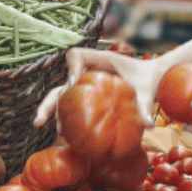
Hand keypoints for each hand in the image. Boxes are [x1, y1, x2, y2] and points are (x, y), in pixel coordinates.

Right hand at [33, 44, 165, 127]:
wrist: (151, 79)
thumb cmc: (147, 80)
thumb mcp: (147, 92)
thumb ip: (145, 106)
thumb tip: (149, 125)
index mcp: (101, 60)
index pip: (76, 55)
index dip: (71, 68)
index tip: (74, 83)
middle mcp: (89, 71)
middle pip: (62, 81)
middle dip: (50, 100)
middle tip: (40, 120)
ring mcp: (86, 85)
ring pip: (62, 96)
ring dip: (51, 111)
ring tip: (43, 127)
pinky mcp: (89, 97)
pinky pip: (73, 106)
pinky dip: (66, 118)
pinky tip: (63, 135)